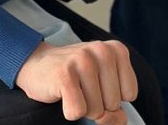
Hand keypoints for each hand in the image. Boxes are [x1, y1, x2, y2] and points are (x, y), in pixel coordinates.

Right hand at [16, 40, 137, 123]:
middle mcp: (102, 50)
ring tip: (72, 89)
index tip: (97, 85)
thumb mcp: (102, 88)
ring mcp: (82, 60)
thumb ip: (116, 108)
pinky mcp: (65, 74)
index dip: (112, 98)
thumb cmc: (76, 79)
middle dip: (97, 104)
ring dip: (83, 107)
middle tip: (81, 88)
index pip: (130, 94)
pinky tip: (62, 94)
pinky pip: (78, 112)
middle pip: (113, 105)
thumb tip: (116, 118)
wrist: (37, 64)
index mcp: (116, 50)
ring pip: (96, 111)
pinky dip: (69, 111)